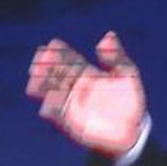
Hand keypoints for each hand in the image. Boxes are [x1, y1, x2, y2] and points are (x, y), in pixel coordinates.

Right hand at [27, 32, 146, 155]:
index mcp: (89, 74)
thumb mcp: (127, 74)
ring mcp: (74, 104)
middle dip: (47, 67)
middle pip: (58, 75)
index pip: (71, 61)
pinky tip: (47, 102)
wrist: (132, 129)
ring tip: (35, 77)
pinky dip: (52, 108)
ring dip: (43, 85)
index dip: (61, 53)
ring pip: (54, 92)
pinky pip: (59, 114)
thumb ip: (116, 57)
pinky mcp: (73, 122)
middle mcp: (78, 88)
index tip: (52, 44)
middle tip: (39, 59)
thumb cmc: (130, 100)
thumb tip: (107, 36)